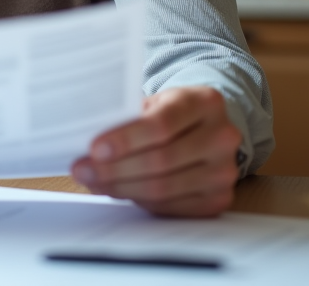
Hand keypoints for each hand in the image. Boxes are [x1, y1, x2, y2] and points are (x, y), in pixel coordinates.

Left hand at [71, 86, 241, 216]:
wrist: (204, 129)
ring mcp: (225, 171)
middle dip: (115, 168)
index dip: (126, 139)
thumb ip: (128, 116)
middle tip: (83, 170)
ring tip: (93, 181)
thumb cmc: (171, 113)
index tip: (95, 148)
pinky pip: (171, 207)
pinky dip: (139, 201)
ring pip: (164, 188)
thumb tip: (89, 140)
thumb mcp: (154, 102)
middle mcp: (223, 136)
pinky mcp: (219, 198)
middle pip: (162, 159)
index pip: (162, 124)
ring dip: (121, 187)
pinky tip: (117, 190)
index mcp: (206, 102)